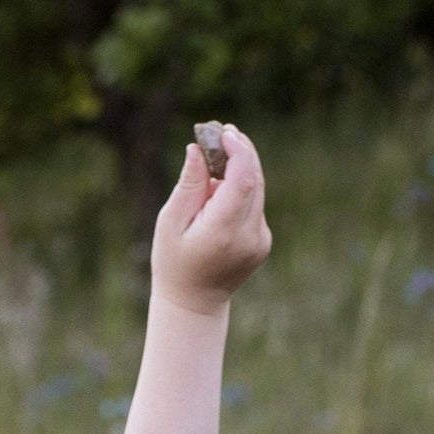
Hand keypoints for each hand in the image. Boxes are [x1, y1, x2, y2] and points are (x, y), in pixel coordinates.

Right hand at [149, 124, 271, 316]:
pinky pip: (255, 203)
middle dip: (241, 152)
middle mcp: (248, 235)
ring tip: (221, 149)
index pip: (242, 181)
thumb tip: (197, 149)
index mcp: (223, 231)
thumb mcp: (170, 222)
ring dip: (242, 166)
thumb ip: (188, 185)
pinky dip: (241, 187)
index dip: (238, 151)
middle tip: (223, 131)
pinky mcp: (263, 240)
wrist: (194, 302)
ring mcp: (260, 239)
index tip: (224, 132)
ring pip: (257, 189)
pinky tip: (221, 184)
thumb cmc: (173, 261)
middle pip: (254, 180)